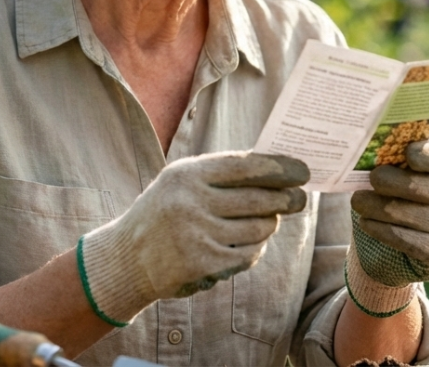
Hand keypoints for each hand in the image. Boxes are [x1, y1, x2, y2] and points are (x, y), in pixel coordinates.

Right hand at [78, 151, 308, 325]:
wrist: (127, 258)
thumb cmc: (164, 213)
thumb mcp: (181, 183)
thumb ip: (220, 175)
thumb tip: (276, 169)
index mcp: (187, 175)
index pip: (245, 166)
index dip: (279, 168)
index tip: (301, 171)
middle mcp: (190, 202)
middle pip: (258, 198)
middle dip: (285, 199)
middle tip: (299, 200)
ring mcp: (196, 234)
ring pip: (258, 227)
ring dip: (269, 225)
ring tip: (268, 221)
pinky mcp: (203, 263)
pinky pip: (248, 253)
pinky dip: (255, 249)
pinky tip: (250, 244)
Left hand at [346, 141, 428, 315]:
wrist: (390, 250)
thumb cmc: (391, 201)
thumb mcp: (395, 178)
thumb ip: (392, 163)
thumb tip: (371, 149)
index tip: (407, 152)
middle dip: (403, 183)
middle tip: (374, 177)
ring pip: (423, 218)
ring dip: (385, 208)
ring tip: (358, 201)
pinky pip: (414, 243)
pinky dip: (385, 231)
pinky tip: (366, 222)